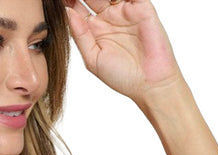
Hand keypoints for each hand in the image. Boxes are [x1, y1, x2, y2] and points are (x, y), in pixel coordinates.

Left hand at [63, 0, 184, 104]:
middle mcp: (107, 17)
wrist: (150, 83)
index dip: (67, 1)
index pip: (76, 8)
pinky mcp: (141, 5)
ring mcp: (124, 9)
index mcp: (93, 30)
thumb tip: (67, 12)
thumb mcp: (93, 58)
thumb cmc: (121, 76)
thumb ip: (80, 35)